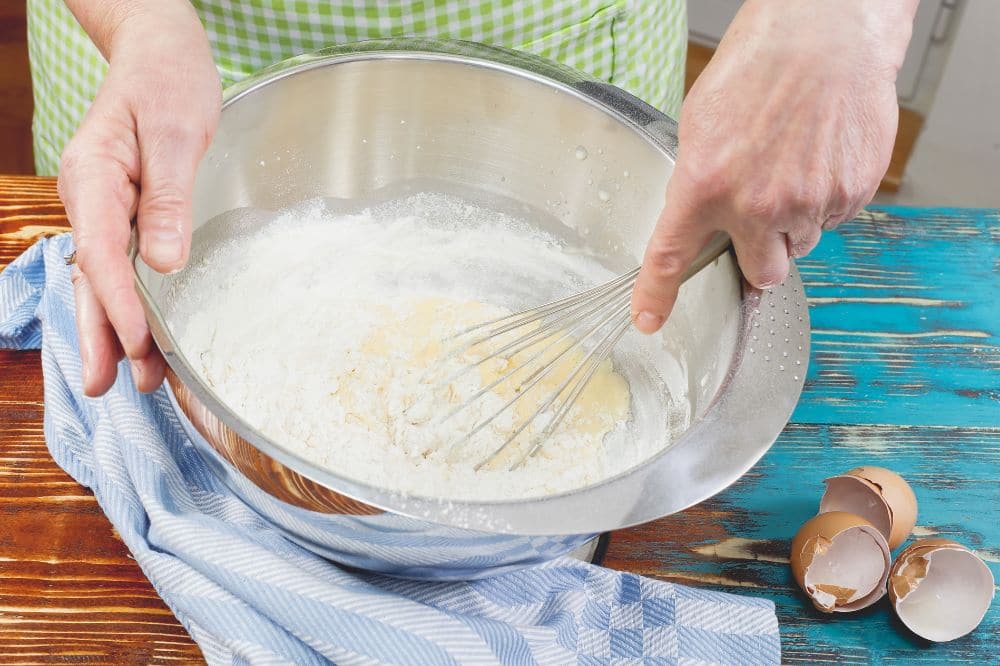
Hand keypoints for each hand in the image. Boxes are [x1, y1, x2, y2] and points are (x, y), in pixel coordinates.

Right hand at [58, 3, 219, 394]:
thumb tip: (165, 262)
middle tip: (112, 387)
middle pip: (92, 276)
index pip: (103, 252)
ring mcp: (105, 206)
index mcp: (96, 176)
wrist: (160, 52)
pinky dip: (126, 303)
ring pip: (102, 276)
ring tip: (130, 379)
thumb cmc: (169, 81)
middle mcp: (91, 197)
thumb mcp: (177, 131)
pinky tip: (138, 334)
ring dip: (114, 328)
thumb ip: (169, 196)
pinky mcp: (125, 211)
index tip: (140, 345)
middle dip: (103, 333)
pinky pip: (118, 264)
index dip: (119, 304)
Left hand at [630, 0, 916, 332]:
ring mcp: (809, 202)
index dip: (658, 295)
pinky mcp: (851, 193)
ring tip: (794, 165)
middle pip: (763, 273)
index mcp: (706, 184)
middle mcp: (757, 204)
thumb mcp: (702, 122)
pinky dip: (825, 198)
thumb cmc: (761, 65)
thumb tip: (698, 213)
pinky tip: (818, 157)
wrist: (828, 33)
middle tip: (762, 221)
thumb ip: (698, 180)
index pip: (672, 256)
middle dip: (760, 256)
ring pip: (801, 244)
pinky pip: (834, 219)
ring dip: (794, 222)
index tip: (650, 320)